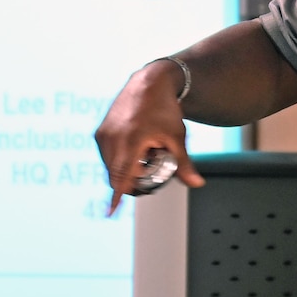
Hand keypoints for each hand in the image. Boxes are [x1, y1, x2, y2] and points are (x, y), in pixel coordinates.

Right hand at [95, 61, 205, 214]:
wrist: (149, 83)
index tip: (111, 212)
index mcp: (130, 140)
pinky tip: (133, 151)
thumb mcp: (176, 137)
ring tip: (143, 157)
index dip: (116, 197)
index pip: (120, 176)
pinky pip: (105, 155)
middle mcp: (112, 137)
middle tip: (147, 178)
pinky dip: (117, 160)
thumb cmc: (164, 109)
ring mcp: (104, 133)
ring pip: (109, 166)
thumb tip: (197, 184)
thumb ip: (184, 163)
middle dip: (129, 182)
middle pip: (115, 175)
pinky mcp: (100, 131)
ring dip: (122, 170)